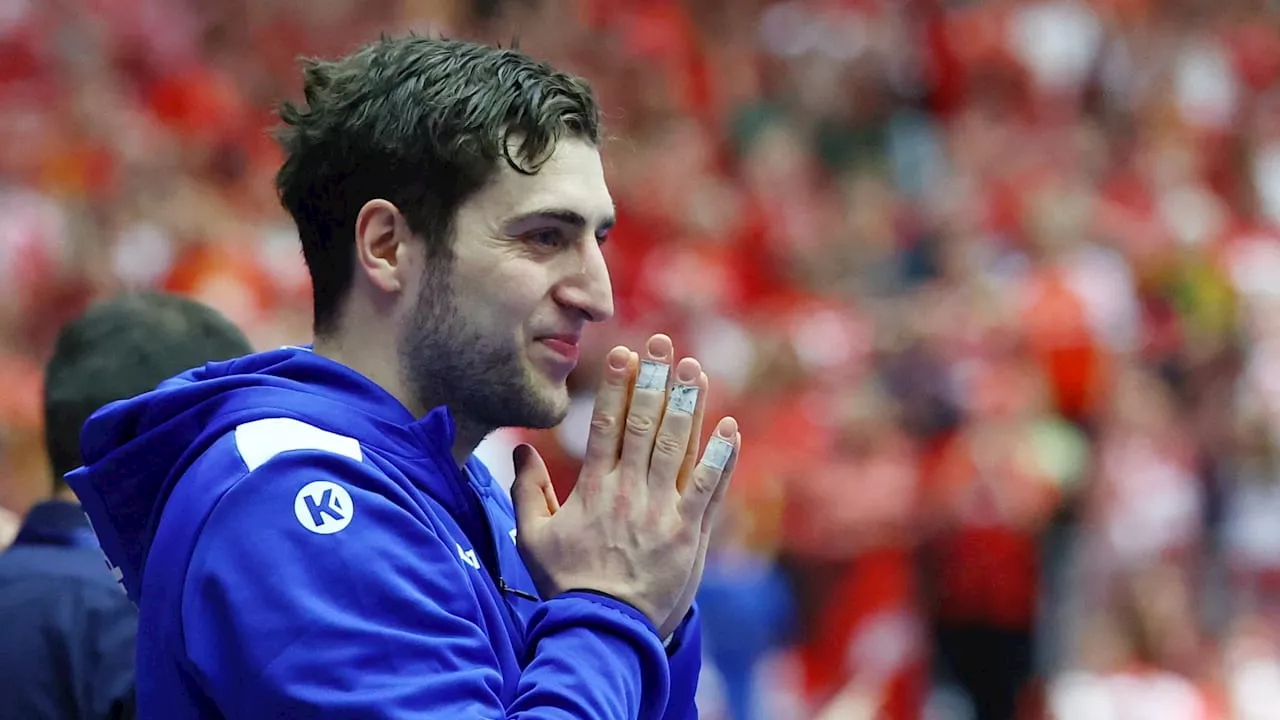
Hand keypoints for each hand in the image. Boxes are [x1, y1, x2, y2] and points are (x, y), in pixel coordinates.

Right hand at [513, 334, 740, 635]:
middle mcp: (630, 492)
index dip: (618, 386)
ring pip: (679, 447)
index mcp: (594, 490)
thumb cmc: (567, 586)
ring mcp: (663, 512)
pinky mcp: (690, 533)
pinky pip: (709, 488)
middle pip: (646, 424)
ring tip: (695, 369)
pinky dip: (721, 457)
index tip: (626, 353)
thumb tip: (520, 450)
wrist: (604, 633)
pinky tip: (731, 427)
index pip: (607, 426)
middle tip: (665, 344)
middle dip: (655, 380)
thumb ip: (526, 491)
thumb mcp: (532, 538)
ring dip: (689, 405)